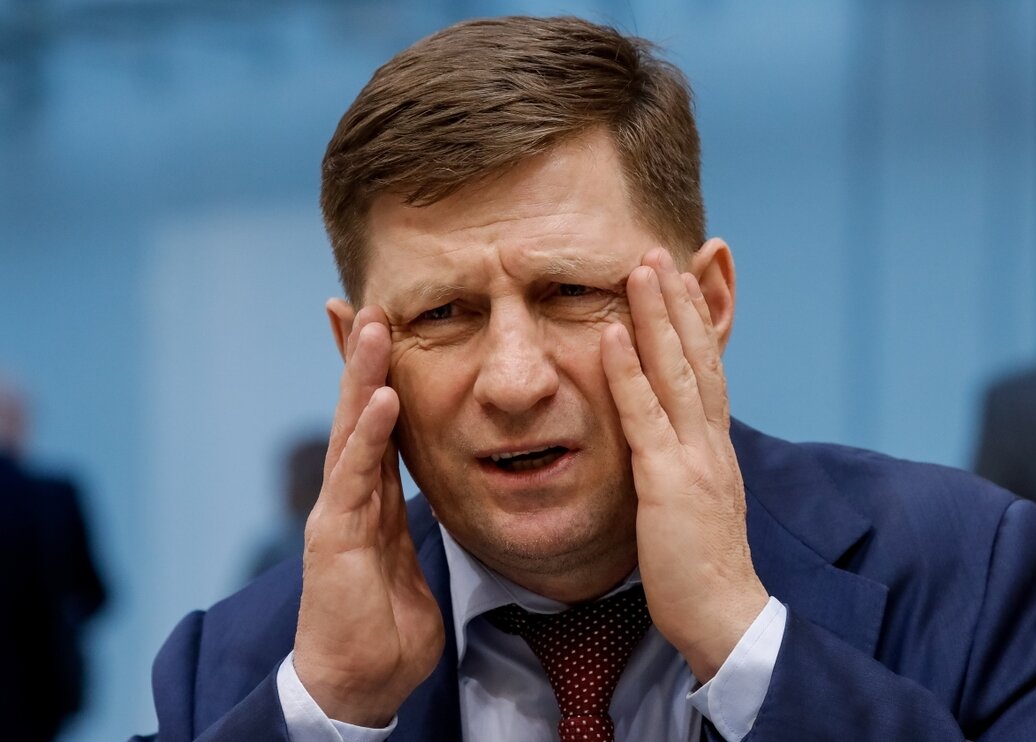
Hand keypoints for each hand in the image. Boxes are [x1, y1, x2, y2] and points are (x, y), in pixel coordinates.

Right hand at [293, 305, 443, 725]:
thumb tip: (430, 489)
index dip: (375, 374)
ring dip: (362, 375)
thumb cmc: (384, 623)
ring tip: (372, 326)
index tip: (379, 325)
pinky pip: (357, 478)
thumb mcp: (407, 556)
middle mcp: (349, 493)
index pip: (375, 421)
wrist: (358, 682)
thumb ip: (409, 516)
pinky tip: (382, 398)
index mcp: (371, 495)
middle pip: (355, 411)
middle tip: (366, 301)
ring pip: (351, 430)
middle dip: (360, 357)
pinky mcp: (334, 538)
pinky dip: (368, 435)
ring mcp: (338, 511)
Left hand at [600, 248, 767, 681]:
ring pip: (677, 372)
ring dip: (658, 317)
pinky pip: (645, 416)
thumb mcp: (698, 504)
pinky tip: (613, 333)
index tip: (679, 282)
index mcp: (717, 448)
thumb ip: (685, 466)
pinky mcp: (668, 482)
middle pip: (698, 357)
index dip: (694, 323)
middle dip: (679, 302)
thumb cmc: (703, 567)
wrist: (726, 616)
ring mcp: (693, 458)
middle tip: (661, 251)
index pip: (709, 371)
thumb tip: (664, 445)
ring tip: (640, 268)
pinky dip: (629, 371)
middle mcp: (712, 442)